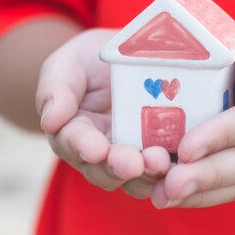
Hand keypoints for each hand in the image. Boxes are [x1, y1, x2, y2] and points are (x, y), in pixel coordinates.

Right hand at [36, 29, 171, 197]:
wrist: (129, 55)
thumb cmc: (89, 60)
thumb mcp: (67, 64)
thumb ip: (56, 89)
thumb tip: (49, 121)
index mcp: (72, 132)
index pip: (73, 143)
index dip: (83, 147)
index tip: (95, 149)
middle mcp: (100, 153)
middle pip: (104, 170)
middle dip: (118, 167)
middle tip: (132, 162)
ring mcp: (133, 155)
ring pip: (135, 179)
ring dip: (147, 175)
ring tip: (160, 162)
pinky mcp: (163, 153)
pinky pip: (167, 171)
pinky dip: (174, 171)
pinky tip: (184, 165)